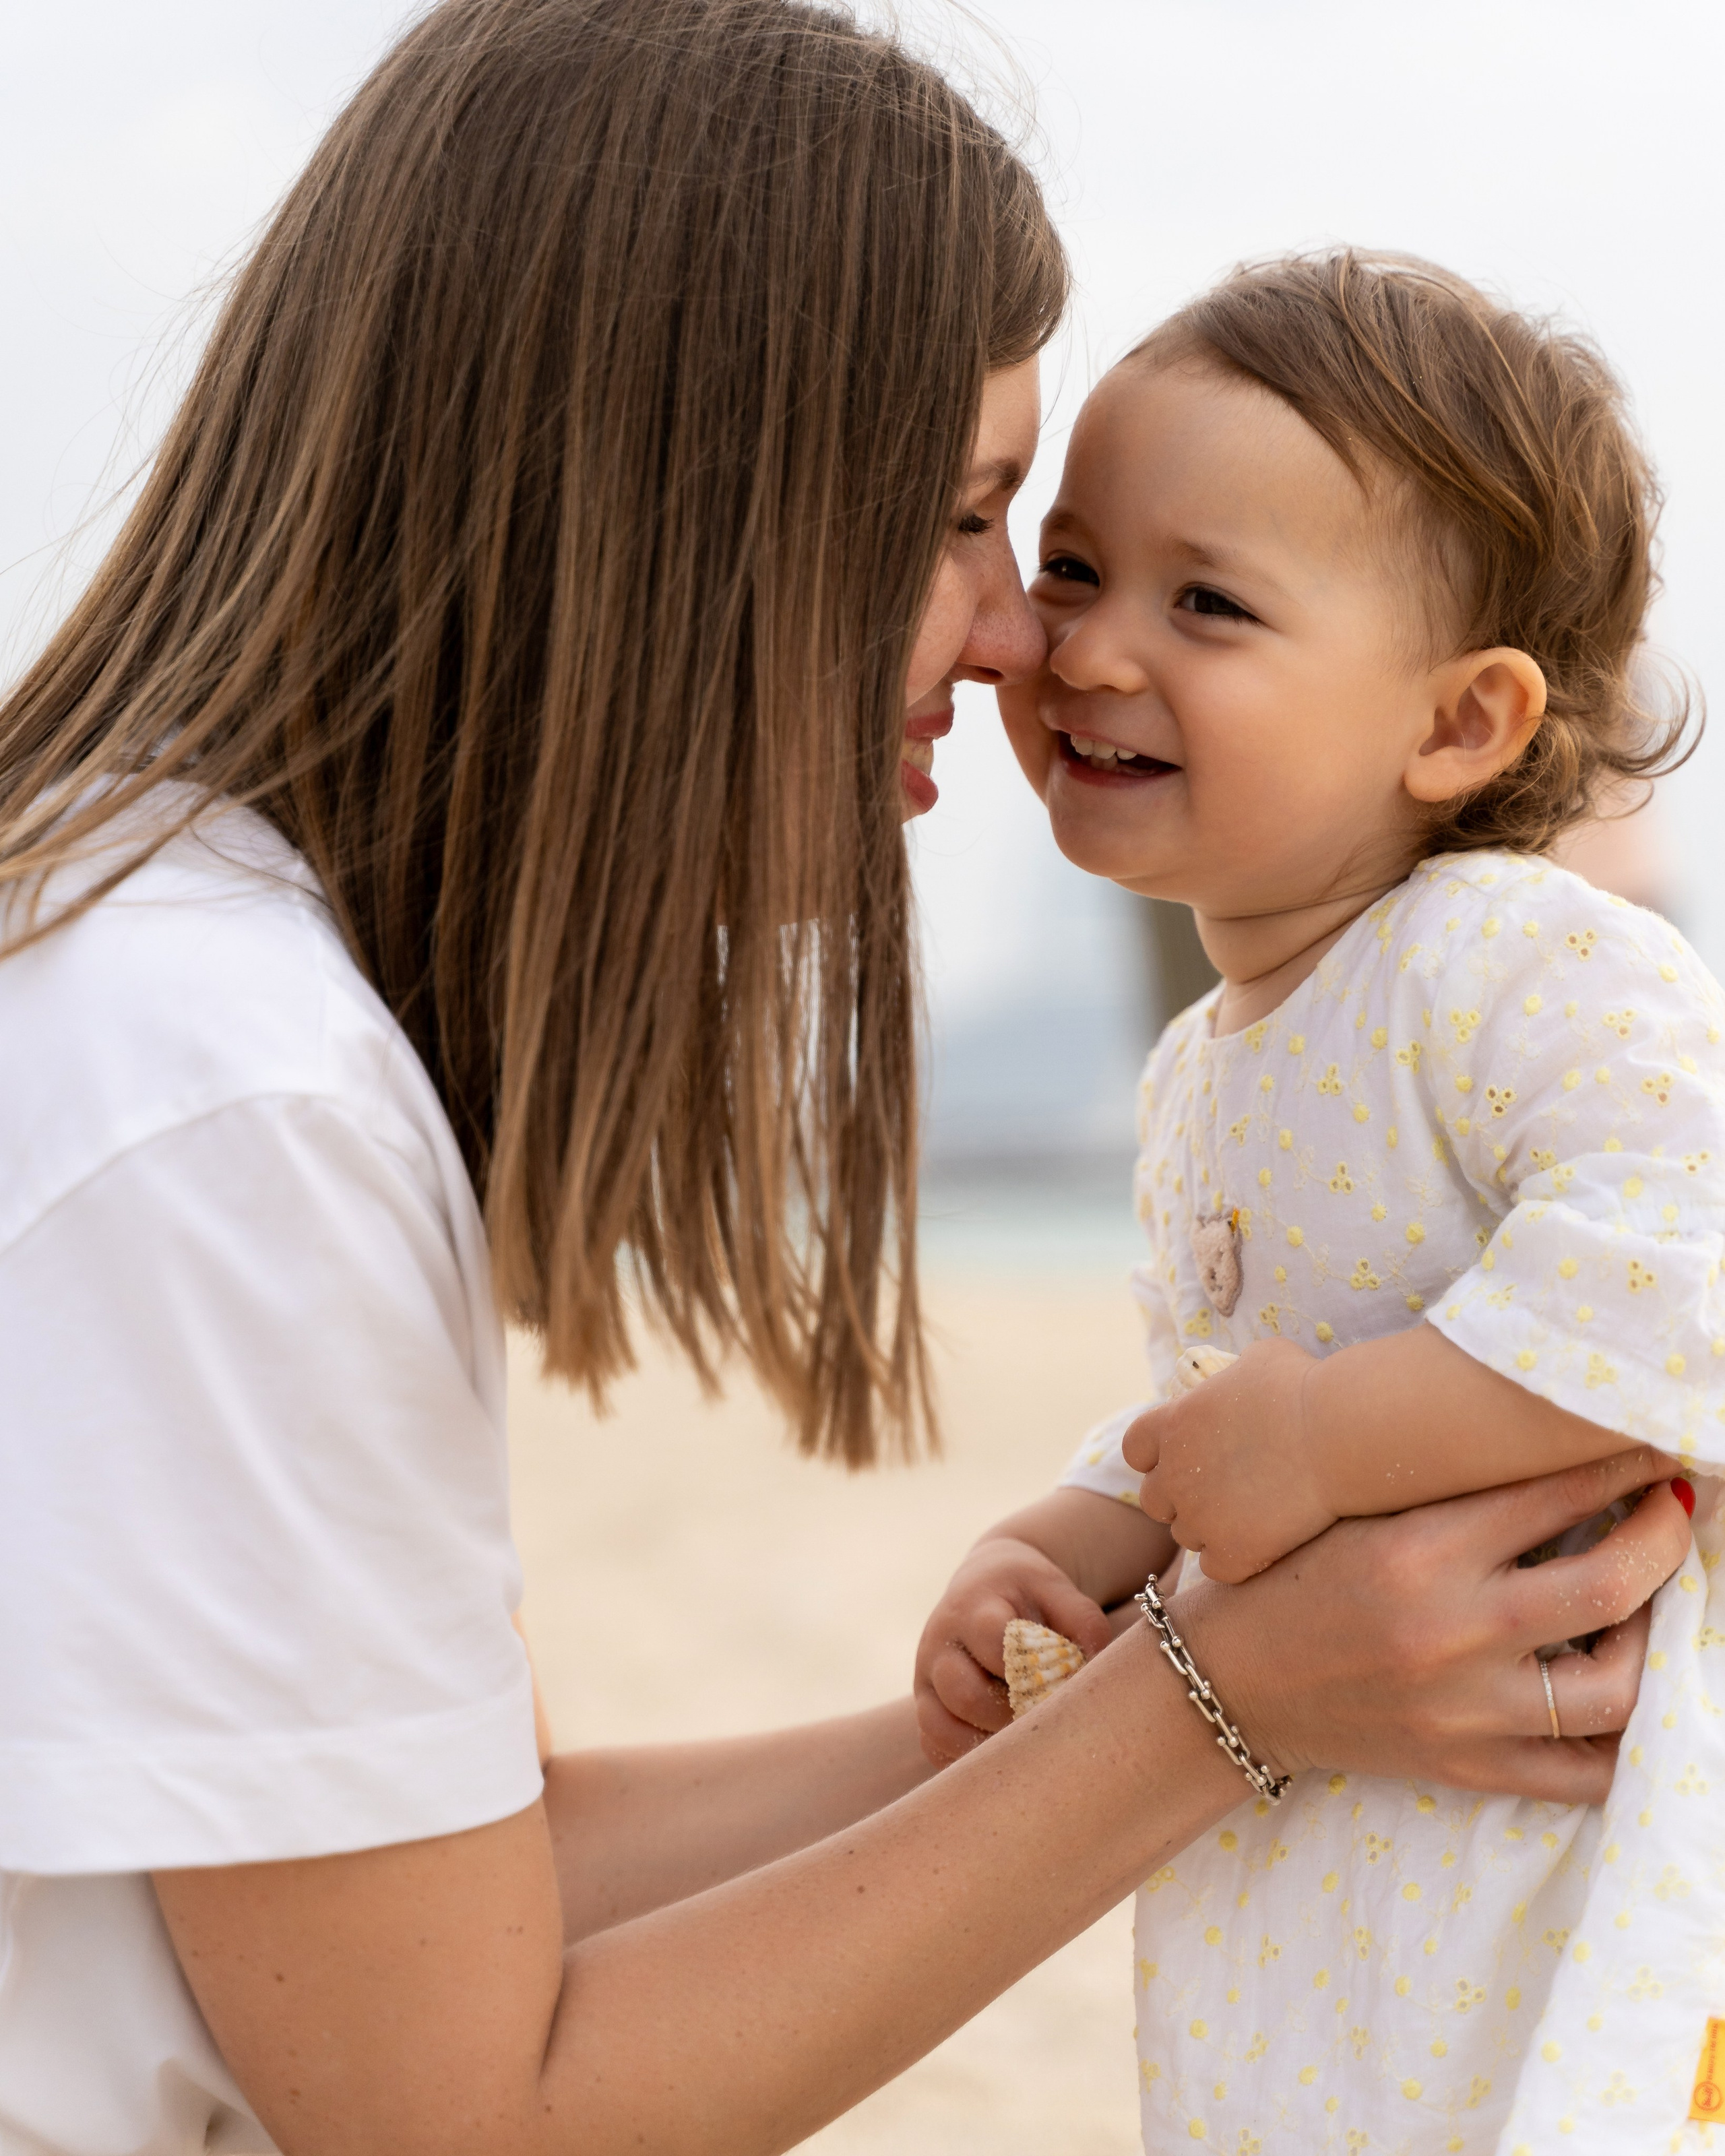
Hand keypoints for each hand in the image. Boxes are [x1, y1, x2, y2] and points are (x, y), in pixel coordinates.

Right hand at [914, 1535, 1116, 1766]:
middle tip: (1043, 1718)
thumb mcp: (1057, 1590)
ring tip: (1022, 1738)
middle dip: (1011, 1715)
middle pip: (964, 1694)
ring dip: (986, 1743)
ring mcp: (925, 1678)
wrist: (984, 1584)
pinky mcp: (924, 1706)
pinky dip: (964, 1758)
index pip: (991, 1641)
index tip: (1056, 1680)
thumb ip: (1082, 1621)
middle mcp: (939, 1644)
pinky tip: (999, 1752)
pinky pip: (932, 1745)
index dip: (1028, 1668)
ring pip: (941, 1727)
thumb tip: (1093, 1666)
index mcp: (973, 1609)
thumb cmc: (1027, 1594)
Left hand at [1124, 1338, 1331, 1580]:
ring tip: (1251, 1516)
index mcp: (1173, 1424)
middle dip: (1181, 1498)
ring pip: (1186, 1536)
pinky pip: (1217, 1568)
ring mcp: (1201, 1517)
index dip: (1157, 1456)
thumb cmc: (1302, 1386)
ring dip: (1210, 1529)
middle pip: (1154, 1500)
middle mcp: (1174, 1474)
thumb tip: (1242, 1381)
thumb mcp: (1258, 1359)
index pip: (1135, 1449)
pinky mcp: (1233, 1551)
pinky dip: (1236, 1559)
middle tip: (1222, 1492)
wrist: (1337, 1433)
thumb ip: (1233, 1378)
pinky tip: (1263, 1544)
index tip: (1187, 1456)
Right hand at [1173, 1449, 1691, 1804]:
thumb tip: (1544, 1450)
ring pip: (1615, 1686)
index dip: (1619, 1460)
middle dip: (1661, 1535)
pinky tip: (1612, 1688)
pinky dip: (1617, 1738)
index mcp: (1417, 1550)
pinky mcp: (1466, 1767)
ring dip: (1648, 1635)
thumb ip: (1445, 1489)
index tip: (1651, 1443)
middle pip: (1610, 1583)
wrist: (1225, 1684)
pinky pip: (1583, 1772)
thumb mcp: (1353, 1513)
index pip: (1553, 1492)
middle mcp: (1450, 1630)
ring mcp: (1464, 1709)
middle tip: (1672, 1507)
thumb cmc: (1285, 1578)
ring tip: (1637, 1601)